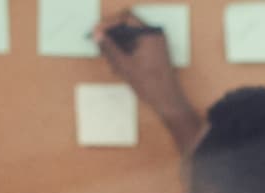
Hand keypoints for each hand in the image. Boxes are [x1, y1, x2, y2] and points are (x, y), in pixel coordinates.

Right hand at [94, 12, 194, 127]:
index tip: (97, 32)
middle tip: (100, 46)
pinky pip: (137, 47)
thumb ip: (109, 48)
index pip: (126, 18)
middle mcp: (154, 35)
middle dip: (112, 37)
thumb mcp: (124, 65)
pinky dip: (126, 53)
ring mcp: (156, 44)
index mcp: (149, 34)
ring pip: (131, 39)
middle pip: (128, 27)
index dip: (108, 24)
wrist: (168, 101)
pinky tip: (118, 66)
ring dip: (118, 47)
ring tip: (109, 61)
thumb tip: (97, 35)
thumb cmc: (150, 85)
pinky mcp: (155, 53)